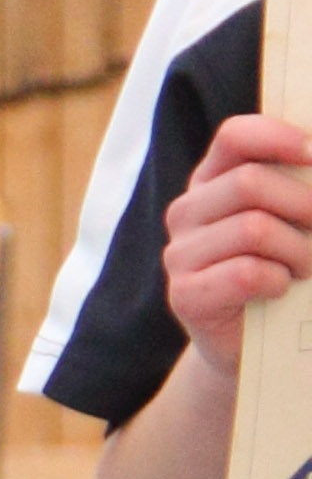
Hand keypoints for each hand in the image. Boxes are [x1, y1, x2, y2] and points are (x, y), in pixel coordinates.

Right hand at [162, 114, 311, 379]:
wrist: (252, 342)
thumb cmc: (281, 268)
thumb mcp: (291, 219)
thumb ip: (301, 188)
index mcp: (213, 180)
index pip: (235, 136)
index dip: (278, 137)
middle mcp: (188, 211)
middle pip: (250, 182)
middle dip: (303, 204)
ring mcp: (180, 254)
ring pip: (253, 229)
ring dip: (298, 250)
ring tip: (305, 267)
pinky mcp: (184, 295)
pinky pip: (246, 273)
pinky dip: (277, 280)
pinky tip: (280, 288)